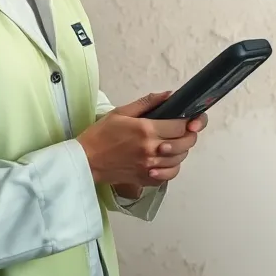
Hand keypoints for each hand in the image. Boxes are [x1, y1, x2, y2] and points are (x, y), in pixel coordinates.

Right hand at [76, 91, 207, 190]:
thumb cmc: (101, 134)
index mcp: (146, 130)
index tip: (188, 118)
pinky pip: (169, 176)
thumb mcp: (122, 112)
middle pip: (185, 144)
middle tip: (184, 130)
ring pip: (179, 160)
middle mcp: (151, 150)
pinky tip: (165, 160)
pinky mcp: (145, 180)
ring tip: (173, 144)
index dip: (188, 121)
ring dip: (181, 151)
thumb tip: (170, 95)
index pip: (181, 126)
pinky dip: (172, 168)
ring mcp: (149, 167)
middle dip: (189, 135)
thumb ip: (147, 103)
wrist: (85, 160)